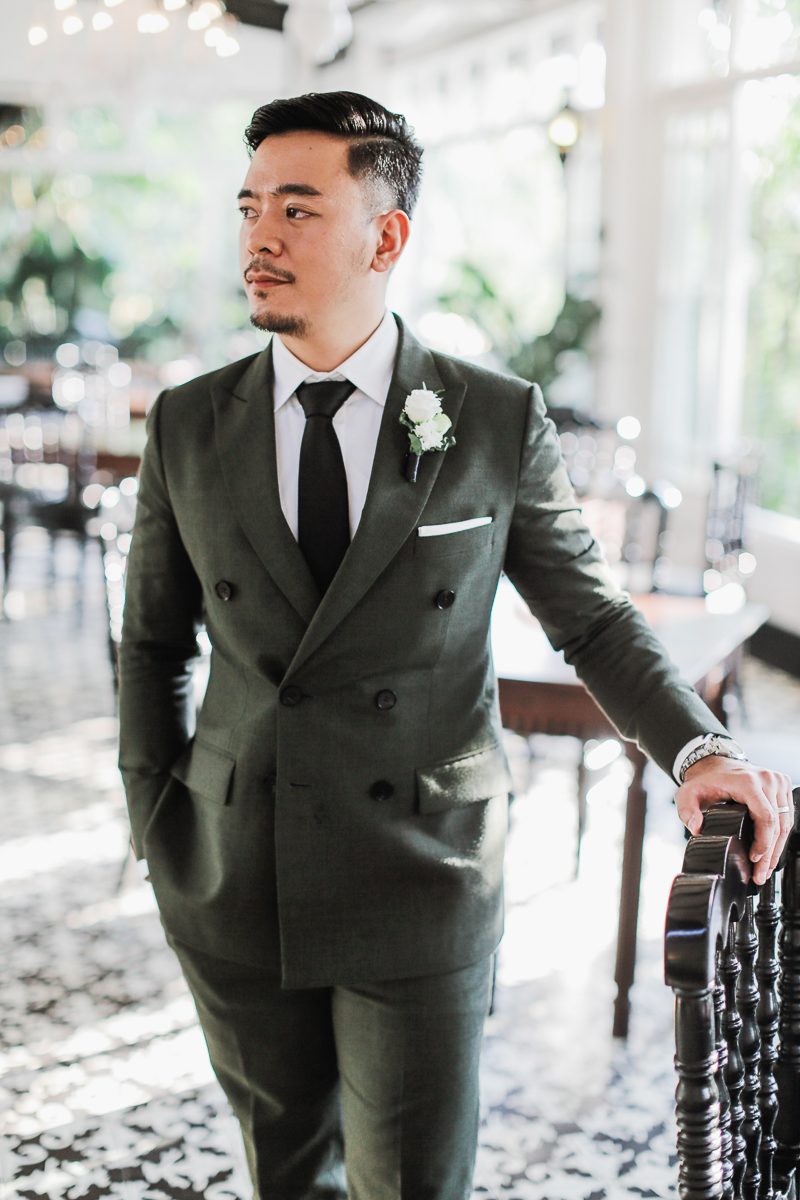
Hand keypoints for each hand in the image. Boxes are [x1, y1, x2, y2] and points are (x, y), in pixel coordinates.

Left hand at [675, 756, 793, 884]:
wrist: (713, 765)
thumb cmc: (704, 781)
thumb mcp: (687, 794)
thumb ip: (686, 810)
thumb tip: (697, 828)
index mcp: (748, 782)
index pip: (766, 817)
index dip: (763, 842)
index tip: (753, 858)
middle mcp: (767, 780)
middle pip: (779, 824)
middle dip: (770, 854)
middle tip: (760, 874)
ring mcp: (777, 782)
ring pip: (786, 823)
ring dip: (778, 849)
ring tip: (766, 869)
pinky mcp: (782, 787)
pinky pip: (787, 816)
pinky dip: (780, 836)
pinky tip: (772, 852)